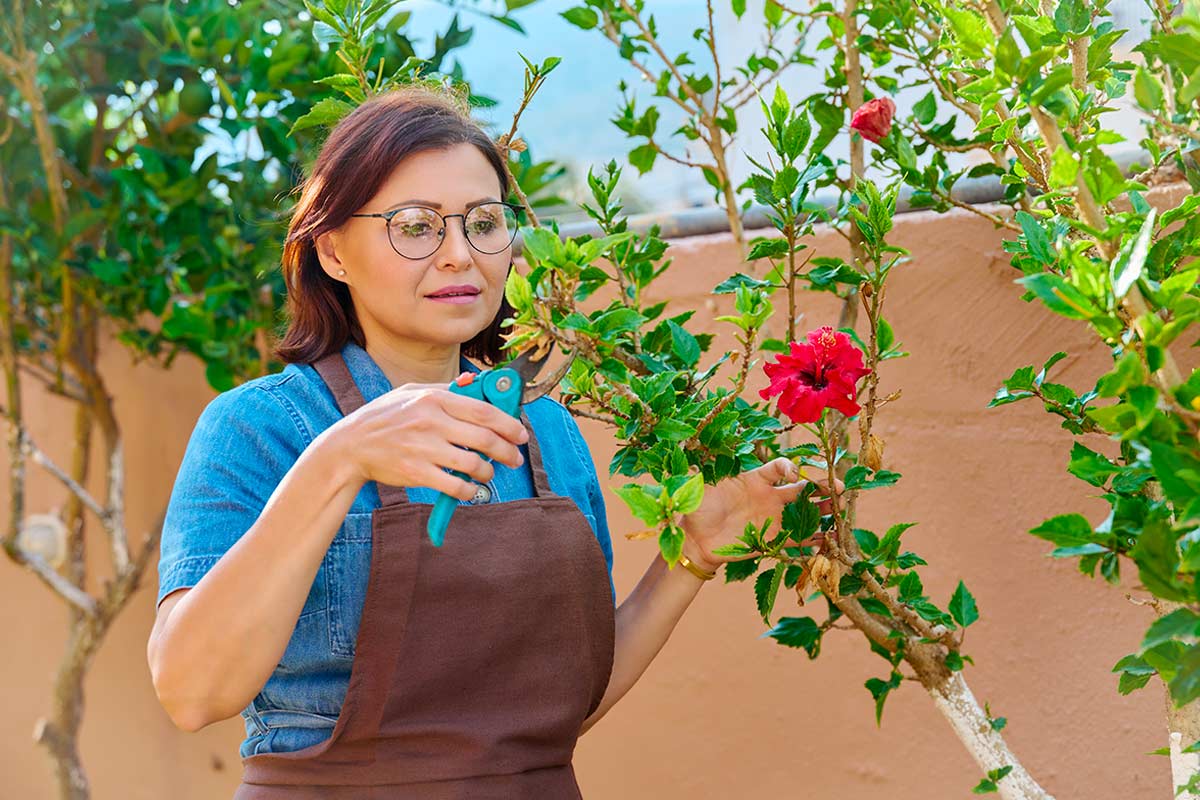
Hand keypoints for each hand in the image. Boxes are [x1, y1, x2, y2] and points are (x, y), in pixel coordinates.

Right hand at [329, 381, 529, 501]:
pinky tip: (470, 489)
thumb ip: (445, 388)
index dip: (508, 423)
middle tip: (515, 458)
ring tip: (488, 473)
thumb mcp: (410, 391)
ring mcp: (423, 448)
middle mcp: (430, 421)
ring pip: (474, 463)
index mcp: (433, 398)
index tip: (521, 434)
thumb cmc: (384, 417)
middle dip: (507, 450)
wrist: (350, 446)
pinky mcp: (417, 473)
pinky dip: (469, 490)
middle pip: (485, 437)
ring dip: (488, 472)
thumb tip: (477, 383)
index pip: (483, 410)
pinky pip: (455, 486)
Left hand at [678, 457, 839, 572]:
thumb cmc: (697, 508)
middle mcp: (769, 497)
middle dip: (822, 487)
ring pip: (805, 513)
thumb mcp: (700, 485)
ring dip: (824, 512)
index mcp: (754, 479)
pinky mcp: (773, 541)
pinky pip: (798, 540)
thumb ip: (701, 468)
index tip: (793, 472)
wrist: (695, 540)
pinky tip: (830, 539)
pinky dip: (814, 540)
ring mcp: (773, 519)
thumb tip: (691, 452)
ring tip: (841, 511)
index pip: (779, 467)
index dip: (789, 467)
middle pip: (801, 488)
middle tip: (839, 487)